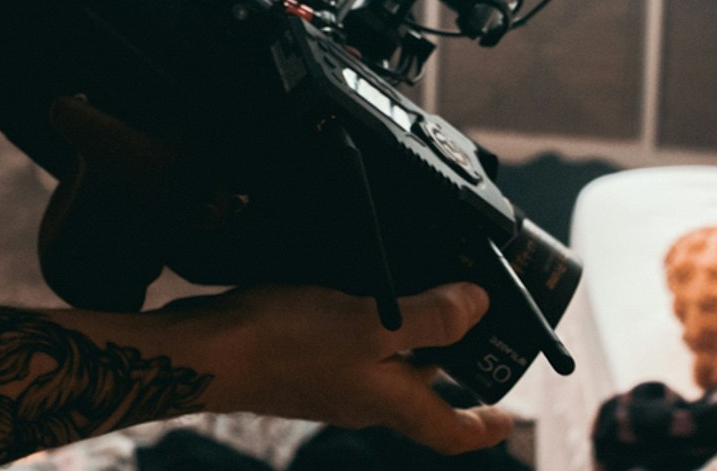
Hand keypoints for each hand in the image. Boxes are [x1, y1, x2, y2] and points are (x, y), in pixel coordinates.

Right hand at [178, 280, 515, 455]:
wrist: (207, 350)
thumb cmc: (286, 344)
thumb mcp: (372, 322)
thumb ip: (431, 316)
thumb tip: (480, 307)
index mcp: (389, 402)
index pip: (451, 431)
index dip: (485, 426)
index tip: (508, 417)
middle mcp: (363, 398)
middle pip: (419, 392)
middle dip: (448, 364)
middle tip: (471, 324)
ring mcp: (329, 380)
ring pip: (384, 364)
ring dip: (407, 337)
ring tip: (420, 289)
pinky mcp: (300, 358)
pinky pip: (348, 346)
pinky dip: (365, 321)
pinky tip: (355, 284)